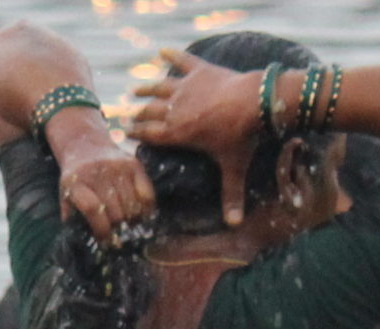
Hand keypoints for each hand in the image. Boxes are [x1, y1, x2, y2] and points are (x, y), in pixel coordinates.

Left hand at [54, 137, 156, 241]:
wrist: (85, 143)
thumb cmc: (76, 177)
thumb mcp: (65, 194)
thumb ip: (71, 217)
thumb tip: (82, 242)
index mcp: (76, 181)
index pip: (92, 209)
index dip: (101, 229)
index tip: (105, 241)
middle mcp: (98, 172)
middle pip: (115, 211)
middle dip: (117, 228)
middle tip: (118, 234)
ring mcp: (117, 167)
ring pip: (132, 206)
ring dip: (132, 221)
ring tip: (128, 225)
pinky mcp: (134, 164)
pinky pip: (147, 194)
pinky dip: (146, 209)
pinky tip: (141, 214)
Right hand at [126, 50, 263, 225]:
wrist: (254, 102)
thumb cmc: (241, 137)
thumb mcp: (233, 168)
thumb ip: (231, 196)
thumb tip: (233, 225)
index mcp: (178, 133)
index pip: (149, 134)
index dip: (136, 133)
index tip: (125, 132)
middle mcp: (175, 109)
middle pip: (149, 111)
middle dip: (138, 113)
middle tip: (129, 114)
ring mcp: (186, 87)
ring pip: (158, 87)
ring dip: (146, 88)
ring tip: (135, 90)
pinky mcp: (199, 71)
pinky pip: (181, 61)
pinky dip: (172, 55)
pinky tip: (162, 51)